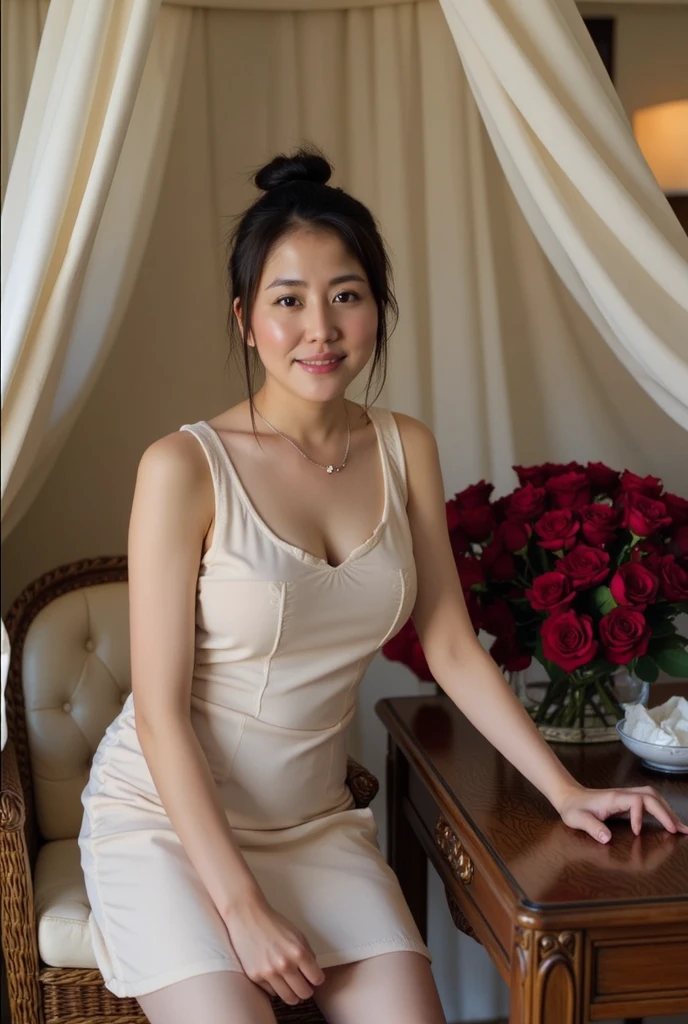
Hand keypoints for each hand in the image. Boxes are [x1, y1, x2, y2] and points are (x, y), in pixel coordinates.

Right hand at [222, 890, 324, 1004]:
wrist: (247, 917)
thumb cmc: (273, 924)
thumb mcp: (297, 934)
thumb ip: (308, 954)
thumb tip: (313, 974)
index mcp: (298, 952)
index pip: (317, 979)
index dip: (317, 979)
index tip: (314, 979)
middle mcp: (284, 965)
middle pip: (304, 993)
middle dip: (306, 991)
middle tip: (304, 986)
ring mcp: (269, 973)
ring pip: (289, 998)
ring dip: (293, 995)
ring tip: (291, 987)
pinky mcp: (255, 977)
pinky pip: (272, 992)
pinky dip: (276, 989)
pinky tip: (276, 979)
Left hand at [556, 783, 687, 843]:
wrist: (569, 796)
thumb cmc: (573, 808)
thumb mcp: (577, 819)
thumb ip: (591, 827)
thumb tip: (606, 838)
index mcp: (613, 798)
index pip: (635, 800)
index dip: (640, 816)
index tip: (637, 833)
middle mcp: (623, 794)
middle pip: (651, 796)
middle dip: (665, 813)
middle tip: (678, 831)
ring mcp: (627, 796)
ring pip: (653, 797)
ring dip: (667, 811)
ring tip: (680, 828)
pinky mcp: (628, 801)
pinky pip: (650, 802)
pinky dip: (662, 811)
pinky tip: (669, 822)